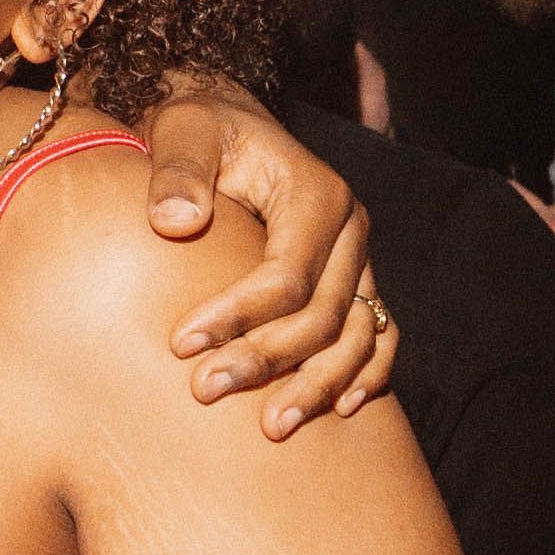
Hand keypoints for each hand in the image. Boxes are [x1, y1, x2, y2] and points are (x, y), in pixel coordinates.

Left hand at [145, 85, 397, 433]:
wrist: (225, 126)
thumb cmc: (199, 129)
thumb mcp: (182, 131)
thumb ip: (177, 170)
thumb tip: (175, 222)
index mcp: (316, 193)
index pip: (287, 274)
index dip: (238, 315)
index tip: (181, 344)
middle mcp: (350, 229)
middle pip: (323, 315)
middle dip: (267, 361)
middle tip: (206, 391)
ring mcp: (358, 259)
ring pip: (358, 335)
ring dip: (318, 386)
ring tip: (271, 428)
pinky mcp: (355, 281)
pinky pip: (379, 335)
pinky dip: (367, 374)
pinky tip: (339, 411)